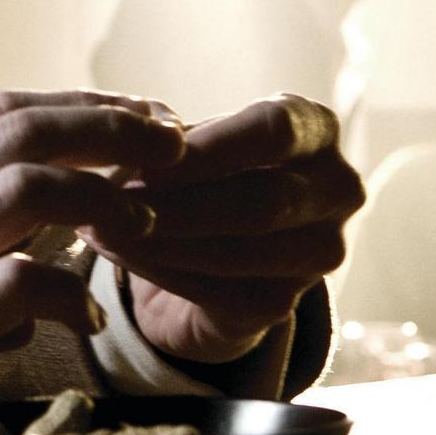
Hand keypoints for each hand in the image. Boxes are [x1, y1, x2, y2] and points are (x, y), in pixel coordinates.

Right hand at [0, 90, 178, 434]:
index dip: (85, 106)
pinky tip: (87, 317)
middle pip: (27, 130)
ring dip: (103, 196)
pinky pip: (12, 290)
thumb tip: (14, 229)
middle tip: (175, 142)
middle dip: (114, 128)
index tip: (143, 115)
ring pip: (27, 190)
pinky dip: (64, 295)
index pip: (5, 111)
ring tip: (148, 219)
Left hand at [90, 94, 363, 365]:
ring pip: (239, 251)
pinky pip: (218, 293)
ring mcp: (319, 254)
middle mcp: (337, 191)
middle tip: (107, 201)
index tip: (142, 157)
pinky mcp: (283, 304)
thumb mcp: (192, 141)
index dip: (207, 148)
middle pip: (263, 201)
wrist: (212, 245)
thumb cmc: (200, 171)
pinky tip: (119, 254)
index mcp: (316, 130)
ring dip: (159, 241)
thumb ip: (168, 139)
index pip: (274, 131)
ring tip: (99, 227)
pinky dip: (159, 272)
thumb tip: (127, 148)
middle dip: (178, 203)